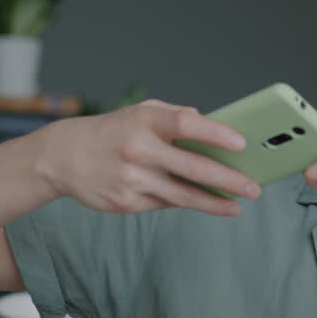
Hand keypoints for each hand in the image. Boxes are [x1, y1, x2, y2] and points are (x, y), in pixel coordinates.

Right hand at [37, 99, 260, 216]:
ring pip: (184, 195)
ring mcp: (132, 179)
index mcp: (144, 120)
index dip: (216, 134)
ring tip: (239, 204)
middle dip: (230, 180)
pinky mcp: (127, 202)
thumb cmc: (113, 131)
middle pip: (194, 168)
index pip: (186, 124)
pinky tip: (210, 205)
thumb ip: (176, 117)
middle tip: (255, 187)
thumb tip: (217, 129)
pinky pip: (167, 204)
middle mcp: (138, 149)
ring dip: (216, 202)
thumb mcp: (140, 113)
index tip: (242, 144)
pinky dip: (191, 204)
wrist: (62, 156)